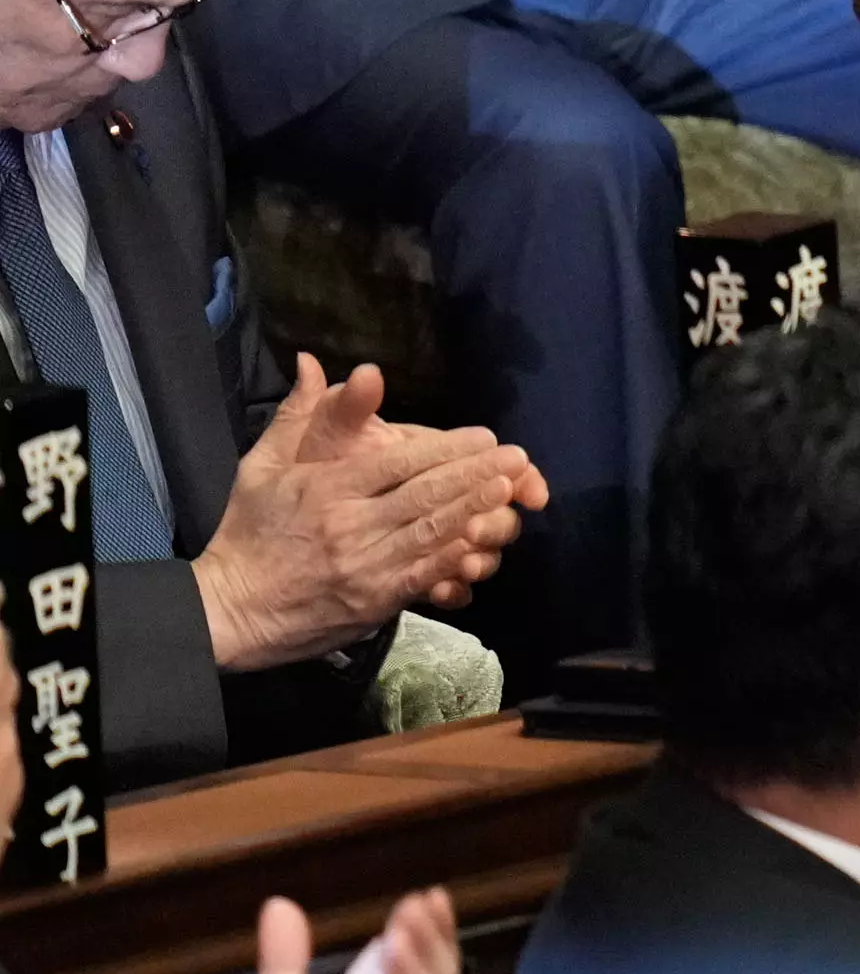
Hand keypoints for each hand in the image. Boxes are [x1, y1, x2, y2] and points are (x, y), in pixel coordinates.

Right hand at [193, 358, 541, 669]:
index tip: (484, 436)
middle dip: (475, 475)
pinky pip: (424, 576)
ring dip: (475, 510)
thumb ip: (298, 415)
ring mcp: (364, 567)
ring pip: (431, 533)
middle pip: (424, 495)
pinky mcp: (373, 601)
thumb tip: (312, 362)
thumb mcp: (261, 467)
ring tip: (511, 489)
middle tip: (517, 457)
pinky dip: (455, 558)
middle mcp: (349, 525)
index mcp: (326, 489)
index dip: (446, 449)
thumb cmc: (246, 534)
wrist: (227, 611)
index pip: (397, 463)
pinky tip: (484, 543)